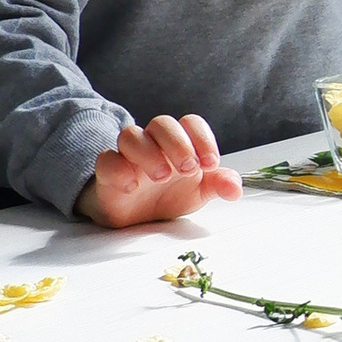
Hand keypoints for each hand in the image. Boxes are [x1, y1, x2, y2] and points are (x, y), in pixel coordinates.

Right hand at [80, 114, 242, 229]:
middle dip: (178, 143)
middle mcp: (154, 143)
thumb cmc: (169, 195)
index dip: (202, 137)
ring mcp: (128, 156)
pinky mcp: (108, 172)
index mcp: (179, 143)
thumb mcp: (199, 192)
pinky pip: (106, 159)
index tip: (210, 163)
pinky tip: (132, 185)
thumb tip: (236, 188)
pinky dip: (119, 168)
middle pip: (162, 123)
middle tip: (188, 168)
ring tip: (163, 176)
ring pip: (131, 135)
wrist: (137, 217)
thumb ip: (218, 185)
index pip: (190, 123)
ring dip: (149, 152)